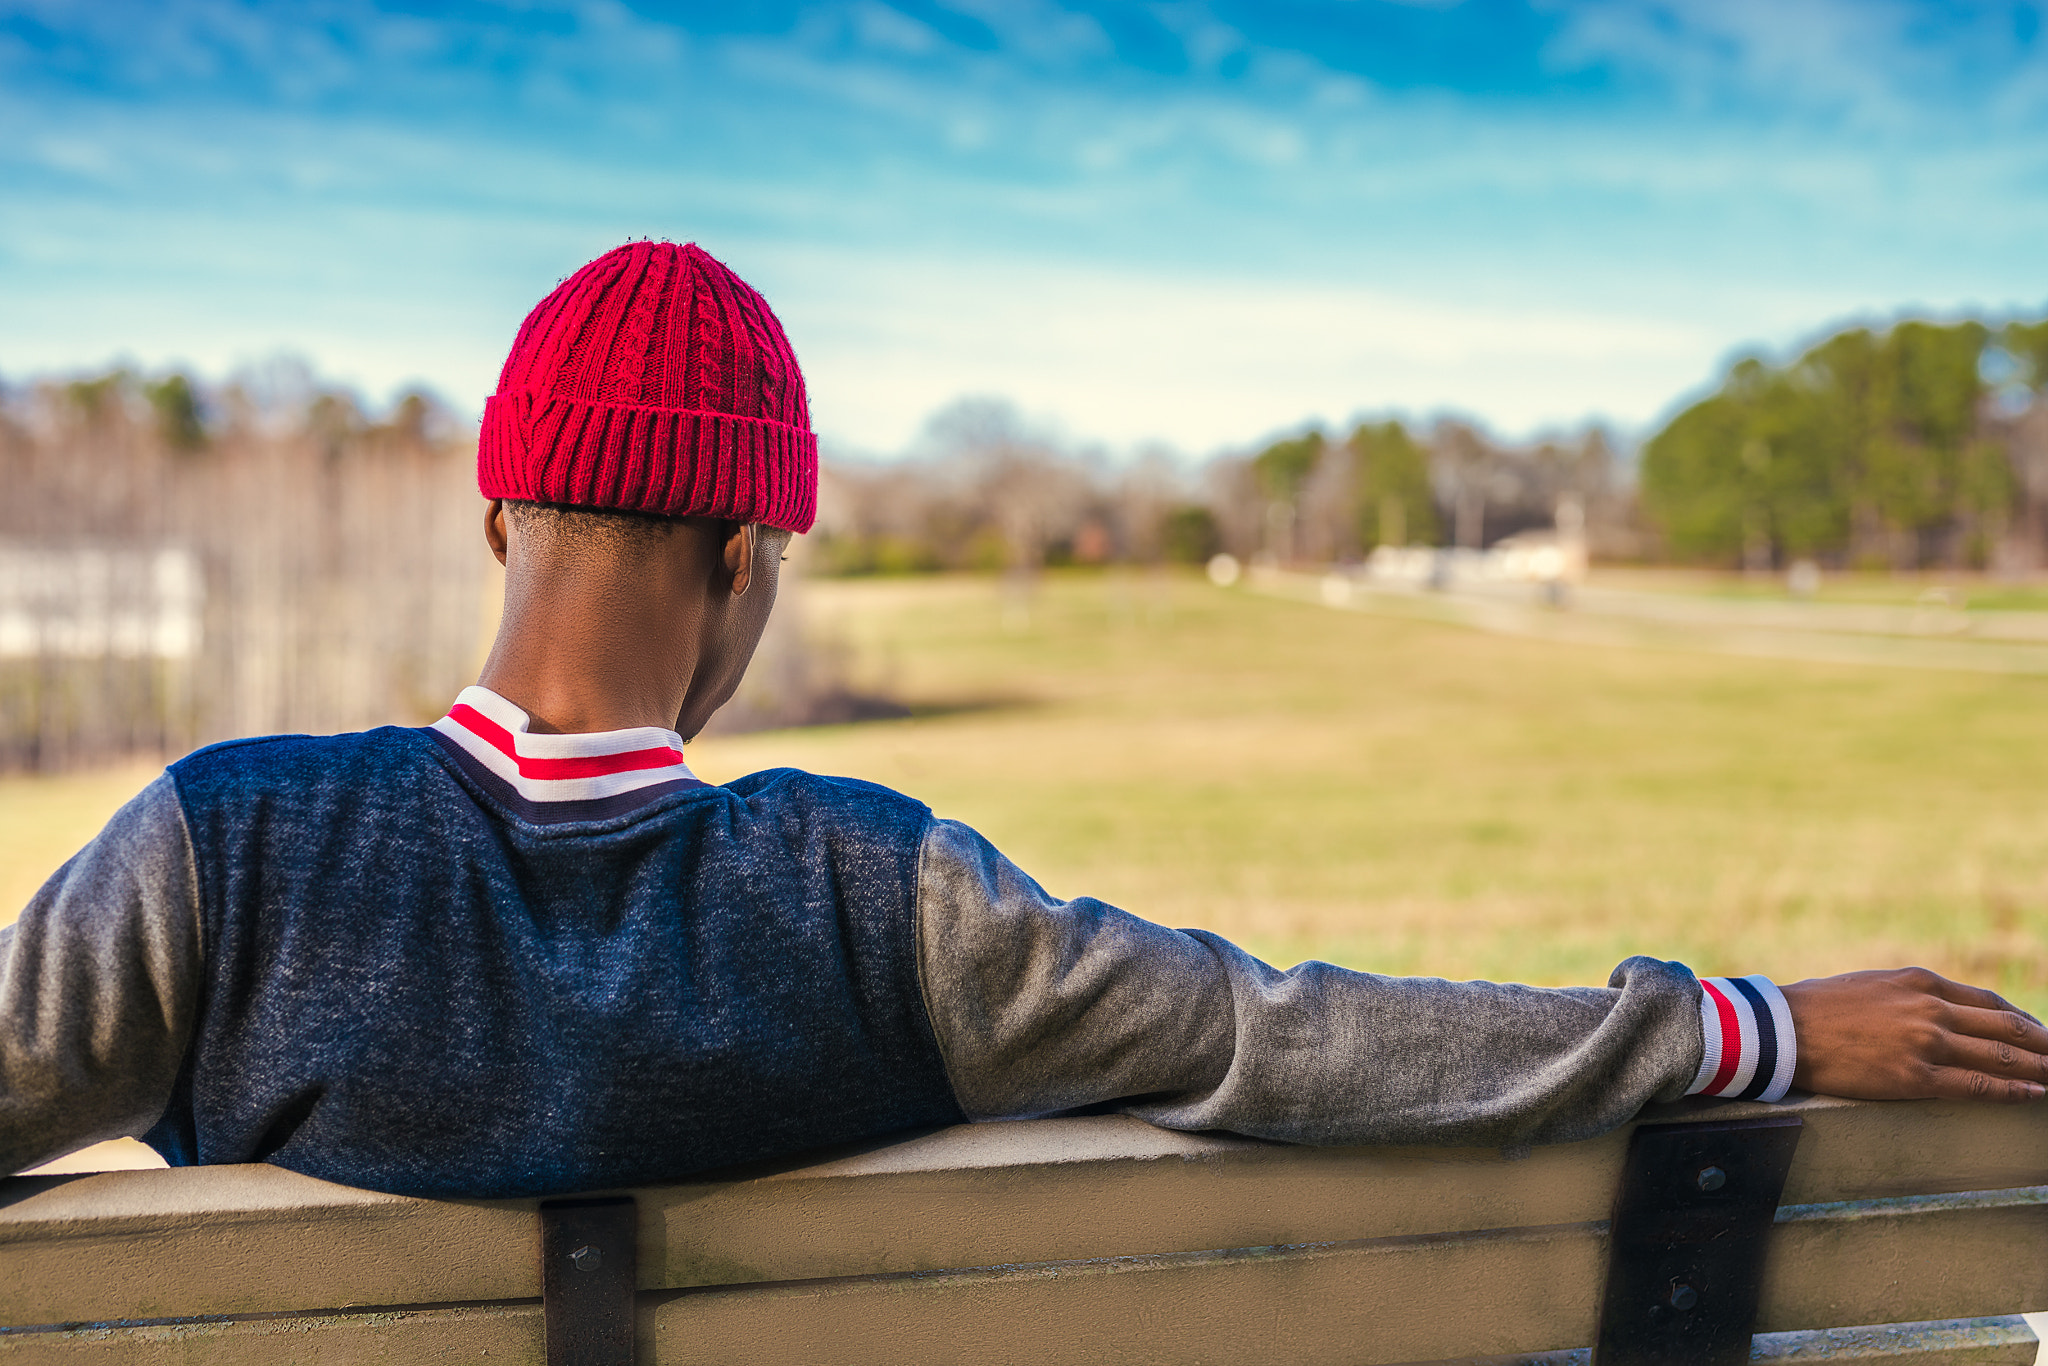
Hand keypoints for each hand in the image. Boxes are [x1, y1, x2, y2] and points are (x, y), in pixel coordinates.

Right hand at [1782, 967, 2047, 1102]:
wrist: (1783, 1028)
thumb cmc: (1818, 1007)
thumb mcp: (1873, 985)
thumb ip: (1910, 997)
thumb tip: (1935, 1013)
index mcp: (1922, 982)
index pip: (1989, 1004)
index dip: (2023, 1022)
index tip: (2039, 1035)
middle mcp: (1932, 1009)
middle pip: (2007, 1028)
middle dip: (2043, 1046)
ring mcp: (1926, 1043)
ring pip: (2002, 1057)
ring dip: (2040, 1070)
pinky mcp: (1914, 1077)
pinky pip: (1978, 1086)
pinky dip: (2014, 1091)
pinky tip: (2036, 1096)